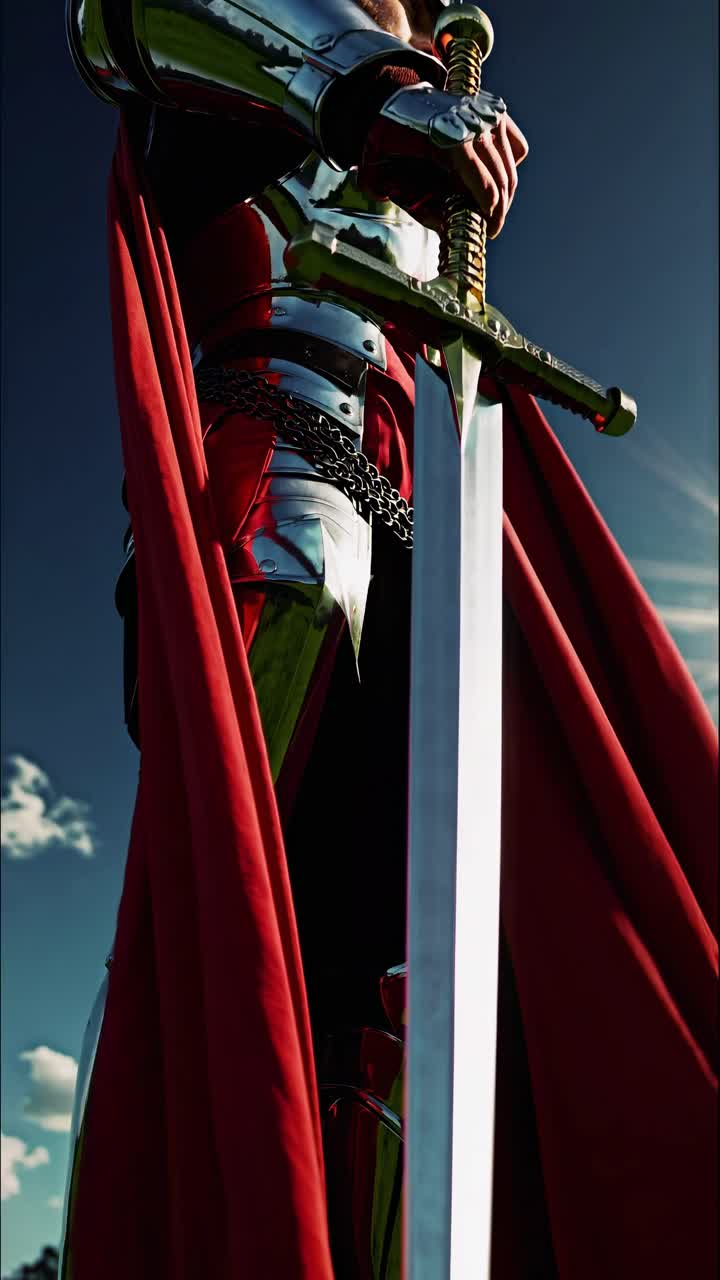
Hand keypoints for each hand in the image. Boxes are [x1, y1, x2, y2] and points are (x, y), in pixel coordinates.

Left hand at [358, 82, 527, 238]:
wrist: (389, 98)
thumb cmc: (386, 142)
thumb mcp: (387, 178)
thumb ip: (417, 205)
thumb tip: (449, 229)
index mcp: (446, 140)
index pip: (485, 184)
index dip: (491, 213)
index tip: (488, 231)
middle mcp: (472, 123)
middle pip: (502, 178)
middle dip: (499, 209)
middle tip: (491, 227)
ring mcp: (485, 113)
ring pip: (510, 164)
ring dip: (505, 191)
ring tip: (491, 208)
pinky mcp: (492, 111)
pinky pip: (515, 146)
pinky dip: (508, 166)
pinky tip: (491, 177)